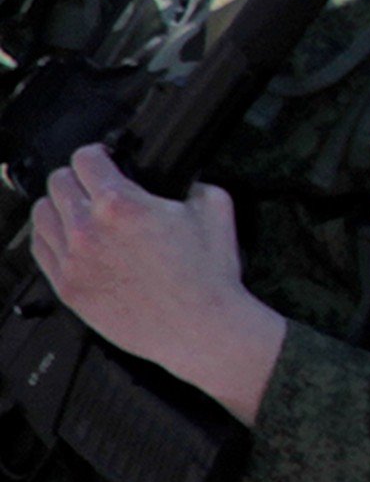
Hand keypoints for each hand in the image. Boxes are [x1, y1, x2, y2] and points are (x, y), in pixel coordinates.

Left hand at [30, 146, 285, 425]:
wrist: (201, 328)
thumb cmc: (208, 277)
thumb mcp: (216, 210)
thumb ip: (193, 184)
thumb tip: (184, 180)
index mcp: (121, 204)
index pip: (85, 158)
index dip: (98, 152)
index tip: (104, 158)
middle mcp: (88, 229)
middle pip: (57, 182)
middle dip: (76, 177)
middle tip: (91, 184)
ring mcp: (73, 261)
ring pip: (41, 214)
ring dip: (58, 206)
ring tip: (75, 210)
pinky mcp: (68, 288)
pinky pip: (40, 251)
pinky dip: (51, 238)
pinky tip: (69, 239)